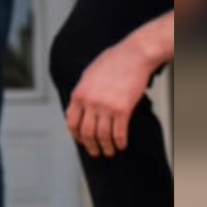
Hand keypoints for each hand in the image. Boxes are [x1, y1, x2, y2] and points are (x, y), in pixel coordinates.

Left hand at [66, 40, 154, 157]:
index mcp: (79, 94)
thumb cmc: (113, 62)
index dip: (76, 136)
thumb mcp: (88, 76)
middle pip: (86, 133)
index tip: (81, 141)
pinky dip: (119, 142)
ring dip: (106, 147)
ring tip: (109, 151)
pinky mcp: (123, 109)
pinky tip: (121, 145)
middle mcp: (90, 102)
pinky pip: (119, 133)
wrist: (134, 55)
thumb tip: (73, 111)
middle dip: (90, 146)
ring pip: (102, 136)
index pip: (72, 123)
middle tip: (95, 152)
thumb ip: (80, 94)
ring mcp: (106, 107)